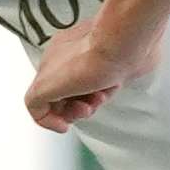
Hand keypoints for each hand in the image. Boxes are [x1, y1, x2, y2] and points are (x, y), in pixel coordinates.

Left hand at [23, 15, 156, 131]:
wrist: (119, 43)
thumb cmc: (127, 48)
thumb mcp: (124, 61)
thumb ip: (117, 67)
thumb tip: (133, 69)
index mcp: (76, 45)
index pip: (74, 75)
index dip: (89, 91)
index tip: (102, 95)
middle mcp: (60, 55)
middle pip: (63, 89)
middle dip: (81, 104)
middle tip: (93, 104)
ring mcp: (50, 70)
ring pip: (52, 100)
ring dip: (73, 112)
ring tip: (87, 107)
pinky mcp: (42, 86)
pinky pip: (35, 109)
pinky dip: (48, 122)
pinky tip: (63, 126)